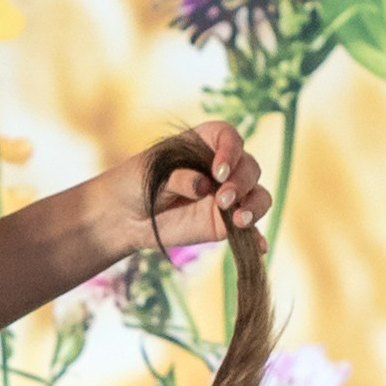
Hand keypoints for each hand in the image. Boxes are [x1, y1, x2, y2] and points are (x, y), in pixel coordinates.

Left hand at [113, 118, 269, 260]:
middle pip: (249, 167)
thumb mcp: (152, 175)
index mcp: (205, 143)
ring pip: (258, 195)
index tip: (219, 171)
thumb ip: (178, 177)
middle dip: (241, 182)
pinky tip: (259, 247)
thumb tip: (202, 186)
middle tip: (221, 198)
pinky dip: (257, 237)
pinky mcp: (226, 222)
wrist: (126, 215)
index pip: (230, 138)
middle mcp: (223, 167)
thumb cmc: (138, 183)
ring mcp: (228, 195)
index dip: (231, 151)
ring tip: (238, 219)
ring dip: (254, 206)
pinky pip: (250, 228)